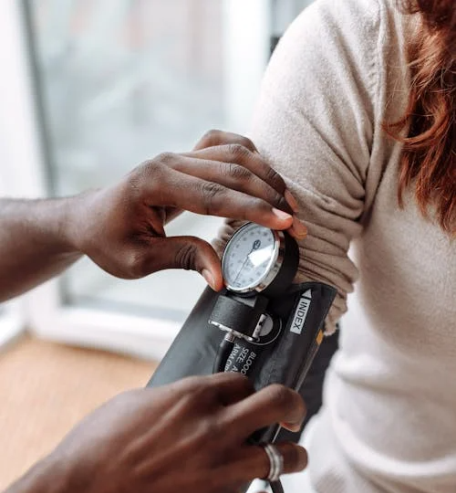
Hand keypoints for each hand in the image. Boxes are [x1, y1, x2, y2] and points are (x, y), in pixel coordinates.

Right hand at [45, 374, 306, 492]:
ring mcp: (219, 469)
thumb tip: (188, 398)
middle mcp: (214, 427)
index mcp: (192, 396)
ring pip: (286, 457)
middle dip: (293, 406)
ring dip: (293, 457)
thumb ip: (172, 397)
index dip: (248, 391)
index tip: (247, 401)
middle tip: (292, 415)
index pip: (243, 382)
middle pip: (280, 403)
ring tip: (290, 460)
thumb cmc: (95, 447)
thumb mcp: (133, 402)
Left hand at [67, 130, 305, 289]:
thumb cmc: (108, 240)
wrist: (89, 218)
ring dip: (267, 176)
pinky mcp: (185, 158)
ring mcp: (177, 155)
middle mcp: (169, 161)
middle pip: (232, 170)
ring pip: (234, 153)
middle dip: (271, 197)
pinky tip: (266, 175)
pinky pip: (225, 145)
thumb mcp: (138, 261)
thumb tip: (221, 278)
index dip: (254, 210)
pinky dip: (251, 156)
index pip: (214, 195)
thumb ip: (183, 260)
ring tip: (290, 203)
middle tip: (298, 224)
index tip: (285, 223)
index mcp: (154, 183)